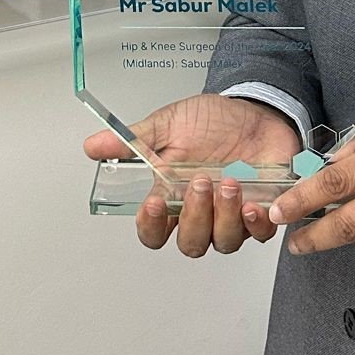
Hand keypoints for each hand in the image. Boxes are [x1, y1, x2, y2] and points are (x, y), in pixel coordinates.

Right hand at [84, 94, 300, 255]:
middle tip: (199, 183)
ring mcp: (231, 216)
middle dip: (193, 218)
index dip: (151, 227)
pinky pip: (260, 235)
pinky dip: (256, 223)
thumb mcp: (169, 124)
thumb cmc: (212, 121)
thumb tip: (92, 146)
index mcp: (172, 197)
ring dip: (225, 217)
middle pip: (190, 244)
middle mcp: (201, 213)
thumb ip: (134, 141)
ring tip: (230, 183)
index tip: (153, 204)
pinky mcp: (262, 214)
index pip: (154, 232)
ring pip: (224, 243)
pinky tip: (253, 203)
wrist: (255, 110)